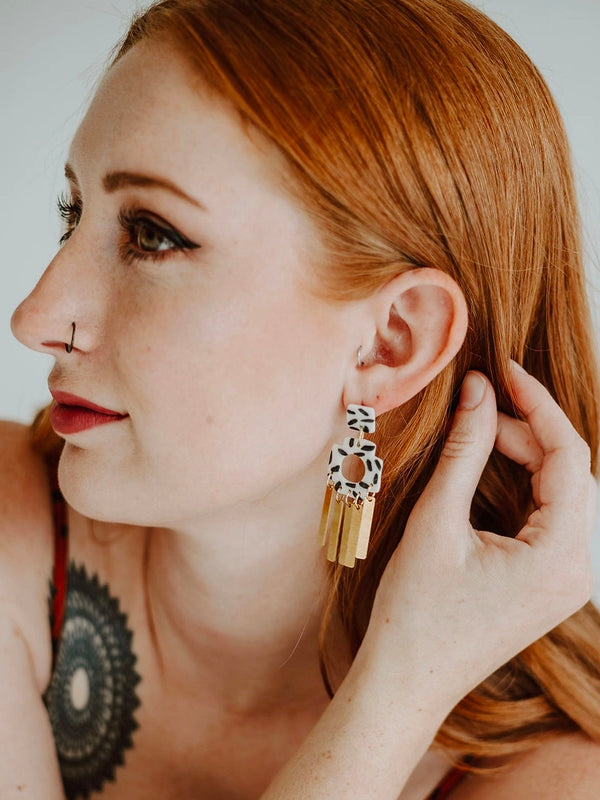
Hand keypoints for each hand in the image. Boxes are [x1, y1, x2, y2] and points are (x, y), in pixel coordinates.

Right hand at [362, 361, 596, 709]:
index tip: (505, 371)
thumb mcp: (436, 522)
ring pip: (561, 494)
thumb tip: (477, 390)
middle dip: (525, 432)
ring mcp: (566, 581)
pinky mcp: (546, 585)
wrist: (405, 684)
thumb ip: (464, 450)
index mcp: (562, 555)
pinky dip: (523, 486)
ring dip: (524, 457)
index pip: (568, 456)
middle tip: (475, 408)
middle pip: (569, 474)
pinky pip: (550, 518)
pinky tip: (490, 471)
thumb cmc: (414, 612)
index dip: (538, 405)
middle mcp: (578, 570)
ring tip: (478, 434)